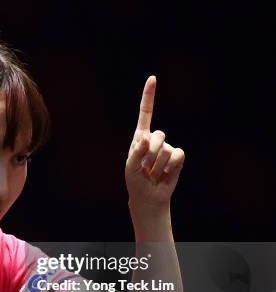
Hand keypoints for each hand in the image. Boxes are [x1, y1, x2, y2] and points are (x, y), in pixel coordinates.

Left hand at [126, 76, 184, 209]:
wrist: (148, 196)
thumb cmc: (135, 180)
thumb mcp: (130, 167)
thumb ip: (136, 152)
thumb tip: (146, 137)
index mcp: (140, 137)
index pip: (146, 113)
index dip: (149, 96)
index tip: (153, 79)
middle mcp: (155, 139)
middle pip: (158, 134)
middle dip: (150, 153)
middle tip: (145, 168)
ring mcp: (167, 147)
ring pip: (166, 149)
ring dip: (157, 165)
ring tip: (153, 173)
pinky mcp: (178, 158)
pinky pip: (178, 156)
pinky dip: (171, 167)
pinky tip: (165, 174)